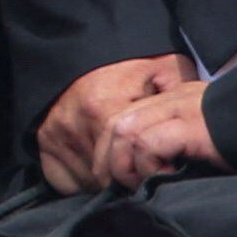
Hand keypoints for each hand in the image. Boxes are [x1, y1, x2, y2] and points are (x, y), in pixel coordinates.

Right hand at [33, 52, 196, 194]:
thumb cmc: (130, 65)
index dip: (145, 175)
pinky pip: (65, 182)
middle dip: (127, 183)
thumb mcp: (165, 69)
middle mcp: (74, 125)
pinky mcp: (44, 142)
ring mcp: (55, 135)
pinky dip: (84, 183)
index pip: (124, 164)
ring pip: (86, 182)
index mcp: (103, 108)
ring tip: (127, 171)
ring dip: (107, 185)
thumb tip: (193, 132)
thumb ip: (182, 96)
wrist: (83, 51)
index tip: (161, 175)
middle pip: (104, 177)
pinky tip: (102, 169)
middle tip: (146, 177)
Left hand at [94, 78, 225, 188]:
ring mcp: (184, 107)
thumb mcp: (204, 147)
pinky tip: (169, 179)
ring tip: (144, 186)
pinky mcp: (196, 125)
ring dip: (126, 166)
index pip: (123, 118)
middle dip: (108, 160)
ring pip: (125, 130)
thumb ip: (173, 150)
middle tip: (118, 188)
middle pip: (116, 122)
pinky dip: (149, 167)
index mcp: (176, 99)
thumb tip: (141, 179)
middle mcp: (176, 98)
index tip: (114, 179)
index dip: (111, 151)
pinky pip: (148, 143)